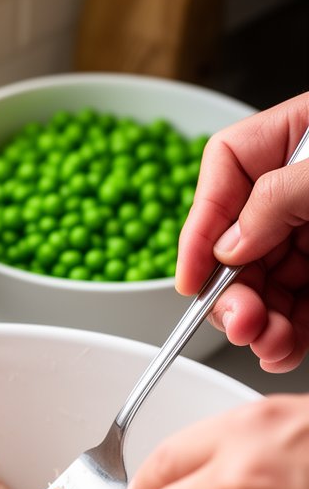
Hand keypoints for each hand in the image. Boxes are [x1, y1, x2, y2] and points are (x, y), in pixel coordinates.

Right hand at [176, 92, 308, 371]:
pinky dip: (289, 335)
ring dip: (259, 323)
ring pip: (265, 284)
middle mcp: (292, 188)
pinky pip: (298, 307)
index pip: (222, 173)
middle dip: (233, 291)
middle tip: (240, 321)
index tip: (191, 279)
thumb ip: (277, 198)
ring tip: (269, 344)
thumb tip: (230, 247)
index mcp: (287, 139)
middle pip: (237, 243)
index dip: (199, 230)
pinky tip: (284, 348)